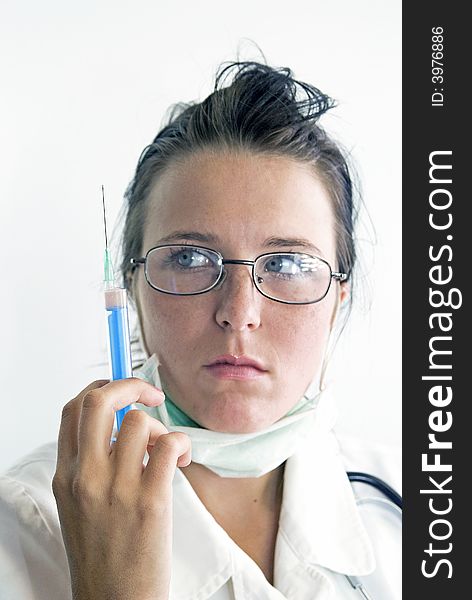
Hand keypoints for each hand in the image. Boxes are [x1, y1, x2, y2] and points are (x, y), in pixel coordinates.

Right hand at [52, 378, 190, 599]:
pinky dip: (181, 443)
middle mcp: (85, 476)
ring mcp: (116, 489)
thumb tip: (122, 428)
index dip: (101, 388)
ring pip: (141, 421)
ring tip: (166, 451)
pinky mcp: (150, 501)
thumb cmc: (103, 553)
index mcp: (65, 475)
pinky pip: (168, 444)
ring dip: (162, 427)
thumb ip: (90, 465)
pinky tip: (182, 460)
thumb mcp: (78, 505)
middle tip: (150, 395)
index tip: (123, 391)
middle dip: (130, 385)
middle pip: (99, 401)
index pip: (73, 409)